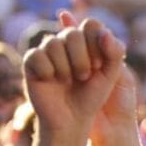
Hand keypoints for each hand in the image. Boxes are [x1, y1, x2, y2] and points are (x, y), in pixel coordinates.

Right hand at [23, 13, 126, 136]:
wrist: (72, 121)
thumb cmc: (91, 98)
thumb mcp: (110, 76)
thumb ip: (114, 53)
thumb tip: (105, 32)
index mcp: (85, 42)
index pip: (91, 25)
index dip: (95, 43)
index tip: (98, 66)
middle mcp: (64, 42)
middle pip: (72, 33)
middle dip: (81, 59)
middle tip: (83, 77)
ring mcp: (47, 51)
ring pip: (53, 43)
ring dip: (65, 68)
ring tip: (67, 81)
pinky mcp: (31, 62)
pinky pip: (37, 55)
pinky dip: (47, 71)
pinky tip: (50, 81)